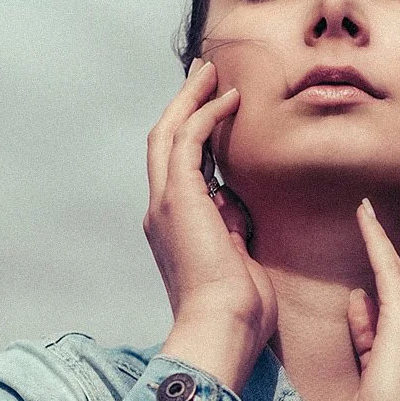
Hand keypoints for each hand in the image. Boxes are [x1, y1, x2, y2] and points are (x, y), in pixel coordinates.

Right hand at [145, 59, 276, 389]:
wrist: (222, 328)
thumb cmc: (238, 308)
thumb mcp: (238, 257)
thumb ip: (231, 227)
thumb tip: (235, 202)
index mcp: (173, 228)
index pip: (177, 169)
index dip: (192, 135)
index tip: (213, 110)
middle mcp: (161, 212)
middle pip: (163, 141)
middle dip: (183, 105)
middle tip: (205, 75)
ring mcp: (165, 204)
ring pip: (168, 133)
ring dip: (190, 99)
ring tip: (211, 72)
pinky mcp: (179, 199)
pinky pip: (189, 141)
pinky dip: (206, 115)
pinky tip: (229, 100)